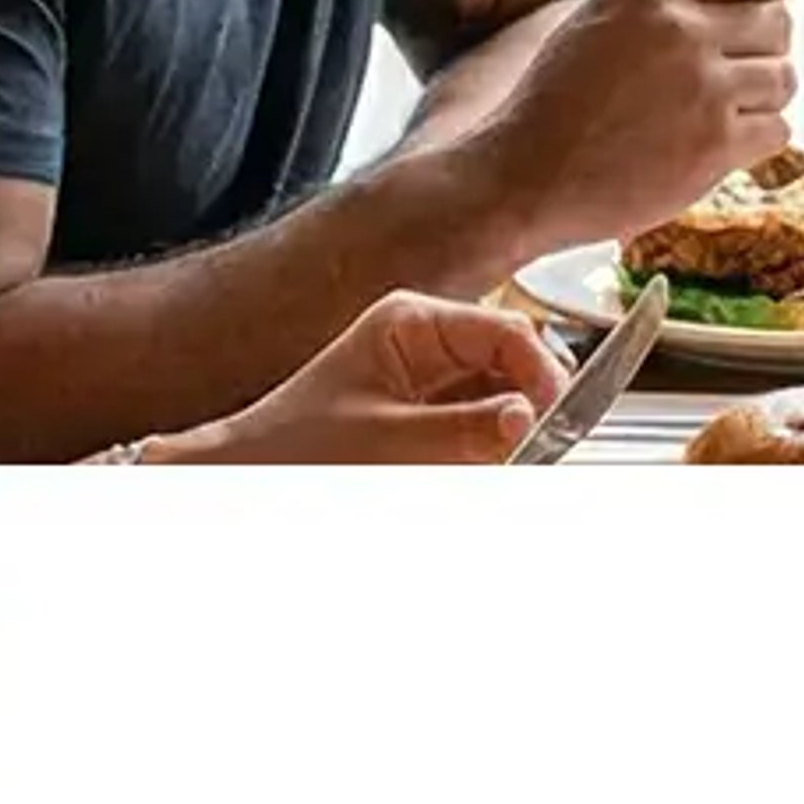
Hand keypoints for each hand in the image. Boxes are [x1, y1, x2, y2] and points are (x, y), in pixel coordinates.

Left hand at [192, 293, 564, 467]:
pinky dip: (489, 450)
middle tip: (538, 451)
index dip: (544, 373)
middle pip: (513, 366)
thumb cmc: (295, 452)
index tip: (560, 421)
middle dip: (529, 407)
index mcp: (415, 323)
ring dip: (511, 433)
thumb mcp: (386, 443)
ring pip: (503, 401)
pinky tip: (483, 466)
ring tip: (506, 464)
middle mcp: (429, 344)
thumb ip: (466, 431)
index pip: (509, 332)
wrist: (244, 480)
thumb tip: (531, 419)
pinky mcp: (427, 420)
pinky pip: (480, 428)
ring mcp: (430, 383)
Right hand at [476, 0, 795, 249]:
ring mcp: (703, 89)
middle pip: (778, 22)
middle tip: (732, 71)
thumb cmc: (560, 101)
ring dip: (762, 96)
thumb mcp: (602, 20)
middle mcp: (683, 31)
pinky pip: (778, 129)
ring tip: (719, 110)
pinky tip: (718, 143)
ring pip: (784, 78)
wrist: (526, 175)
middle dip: (763, 46)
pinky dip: (756, 138)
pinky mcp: (715, 146)